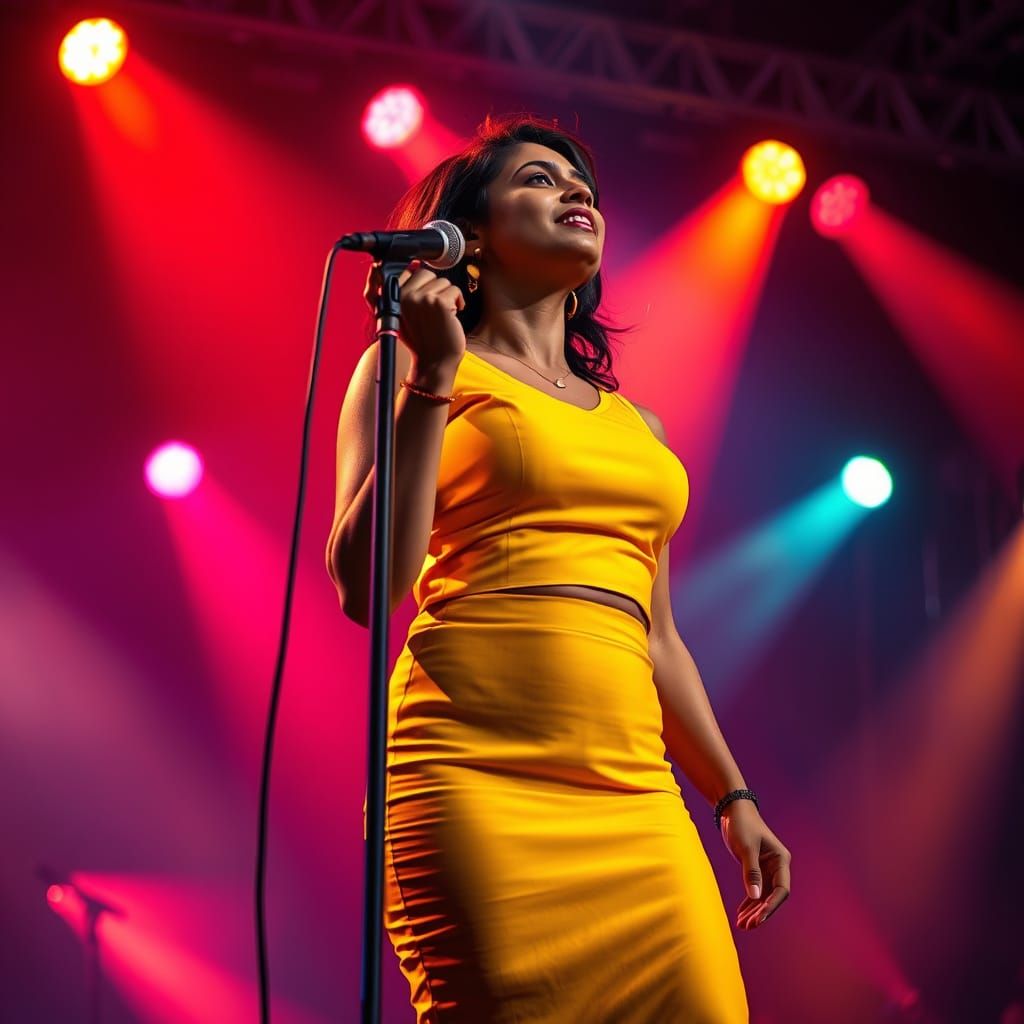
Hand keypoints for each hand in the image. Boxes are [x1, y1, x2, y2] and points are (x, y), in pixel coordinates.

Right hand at [363, 258, 466, 366]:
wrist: (433, 363)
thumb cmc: (422, 342)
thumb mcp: (405, 316)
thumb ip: (407, 293)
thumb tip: (415, 265)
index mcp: (393, 298)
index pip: (408, 271)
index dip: (421, 282)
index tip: (426, 295)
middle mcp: (405, 296)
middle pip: (426, 273)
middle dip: (436, 288)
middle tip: (436, 309)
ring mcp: (422, 298)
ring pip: (443, 281)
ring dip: (448, 297)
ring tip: (442, 315)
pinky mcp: (439, 303)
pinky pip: (455, 290)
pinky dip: (458, 302)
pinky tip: (451, 317)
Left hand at [718, 800, 790, 929]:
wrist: (733, 809)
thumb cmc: (742, 824)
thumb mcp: (746, 848)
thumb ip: (751, 872)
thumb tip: (756, 898)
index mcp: (781, 860)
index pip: (781, 889)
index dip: (771, 906)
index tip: (759, 918)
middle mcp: (777, 867)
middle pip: (772, 896)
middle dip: (760, 912)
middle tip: (747, 926)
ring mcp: (767, 869)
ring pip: (763, 896)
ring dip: (753, 911)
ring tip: (742, 925)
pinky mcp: (756, 869)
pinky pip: (755, 890)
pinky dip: (748, 902)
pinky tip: (741, 914)